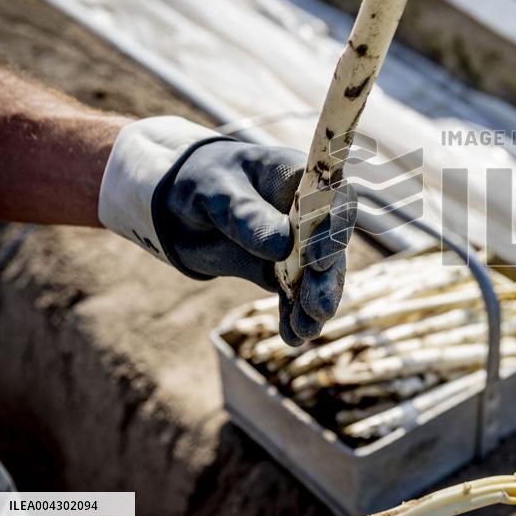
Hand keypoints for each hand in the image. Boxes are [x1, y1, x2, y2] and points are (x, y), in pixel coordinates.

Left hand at [98, 117, 356, 343]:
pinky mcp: (282, 271)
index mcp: (301, 178)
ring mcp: (298, 245)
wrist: (180, 204)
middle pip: (332, 246)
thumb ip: (246, 214)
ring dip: (314, 304)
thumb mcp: (215, 190)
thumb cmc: (203, 180)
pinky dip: (293, 316)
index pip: (334, 201)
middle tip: (320, 307)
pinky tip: (293, 337)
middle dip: (328, 279)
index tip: (317, 259)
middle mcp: (310, 213)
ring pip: (317, 276)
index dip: (335, 229)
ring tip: (305, 331)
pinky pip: (293, 296)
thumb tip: (281, 246)